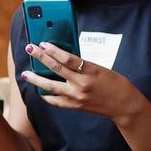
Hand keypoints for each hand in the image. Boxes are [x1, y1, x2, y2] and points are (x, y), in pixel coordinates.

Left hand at [19, 42, 144, 124]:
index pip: (68, 59)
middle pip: (56, 70)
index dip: (53, 50)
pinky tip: (39, 90)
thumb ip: (82, 64)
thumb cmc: (115, 83)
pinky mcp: (76, 106)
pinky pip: (56, 101)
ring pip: (51, 87)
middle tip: (29, 49)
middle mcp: (82, 84)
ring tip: (26, 74)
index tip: (42, 43)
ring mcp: (77, 97)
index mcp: (91, 71)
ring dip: (36, 79)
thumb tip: (62, 57)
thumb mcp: (100, 68)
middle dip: (40, 58)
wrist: (125, 105)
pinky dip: (46, 95)